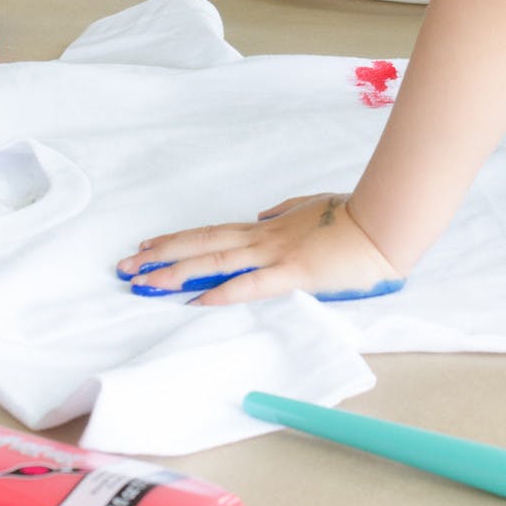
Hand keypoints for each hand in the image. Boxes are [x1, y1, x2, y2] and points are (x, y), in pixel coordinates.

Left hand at [115, 193, 405, 305]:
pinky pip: (250, 283)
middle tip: (123, 267)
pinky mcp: (293, 272)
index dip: (178, 240)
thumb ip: (285, 211)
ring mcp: (275, 254)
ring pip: (215, 261)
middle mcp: (263, 238)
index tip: (146, 247)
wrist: (381, 224)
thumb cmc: (353, 216)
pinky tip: (195, 300)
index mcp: (268, 227)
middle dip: (160, 256)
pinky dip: (221, 292)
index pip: (212, 233)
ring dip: (176, 271)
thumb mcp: (312, 205)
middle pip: (202, 245)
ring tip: (142, 282)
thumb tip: (262, 214)